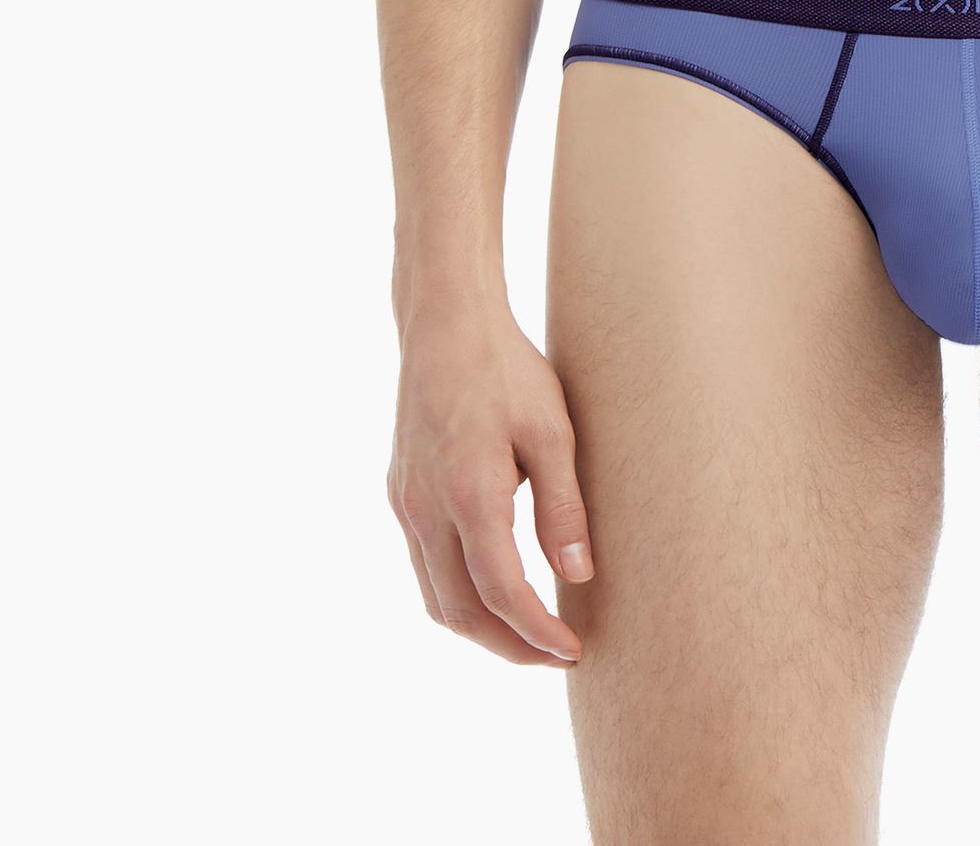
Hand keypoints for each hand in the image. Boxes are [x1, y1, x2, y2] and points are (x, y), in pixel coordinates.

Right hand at [388, 304, 594, 664]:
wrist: (445, 322)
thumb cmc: (507, 368)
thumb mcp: (552, 430)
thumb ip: (563, 506)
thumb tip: (579, 575)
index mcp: (469, 493)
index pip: (500, 592)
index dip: (536, 632)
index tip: (572, 650)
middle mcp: (427, 509)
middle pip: (460, 612)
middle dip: (508, 645)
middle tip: (555, 655)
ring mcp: (405, 504)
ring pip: (434, 596)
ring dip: (479, 627)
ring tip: (528, 633)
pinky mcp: (400, 494)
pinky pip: (423, 566)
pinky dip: (457, 594)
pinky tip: (493, 589)